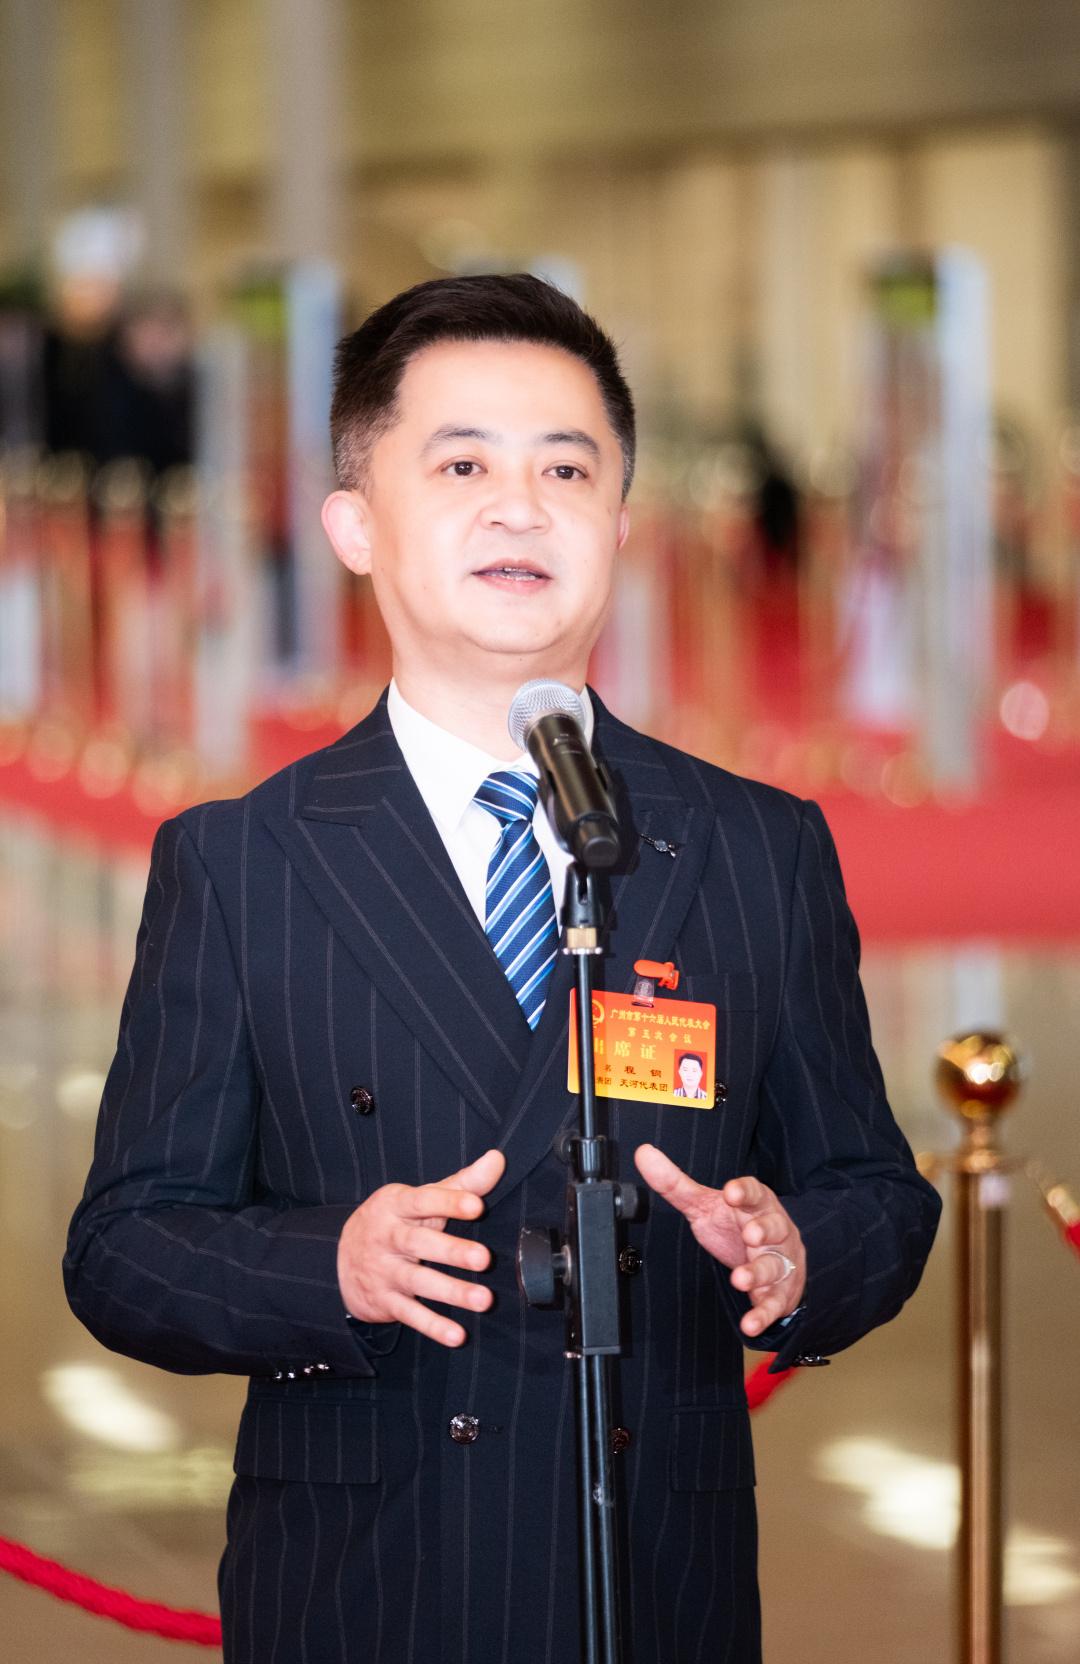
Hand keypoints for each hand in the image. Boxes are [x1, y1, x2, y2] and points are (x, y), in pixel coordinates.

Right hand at [337, 1148, 505, 1347]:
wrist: (338, 1258)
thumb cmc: (395, 1222)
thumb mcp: (419, 1199)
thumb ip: (461, 1183)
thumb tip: (498, 1159)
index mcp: (396, 1206)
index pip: (424, 1202)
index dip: (449, 1203)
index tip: (477, 1206)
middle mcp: (387, 1238)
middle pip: (419, 1244)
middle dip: (452, 1251)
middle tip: (484, 1258)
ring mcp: (383, 1272)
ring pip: (418, 1282)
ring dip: (451, 1291)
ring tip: (483, 1299)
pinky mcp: (384, 1302)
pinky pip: (410, 1315)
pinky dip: (432, 1326)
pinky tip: (457, 1335)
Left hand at [633, 1145, 805, 1337]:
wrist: (774, 1258)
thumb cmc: (735, 1225)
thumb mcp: (705, 1205)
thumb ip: (675, 1184)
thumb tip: (642, 1153)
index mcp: (755, 1204)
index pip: (754, 1192)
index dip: (744, 1191)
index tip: (731, 1193)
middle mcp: (773, 1229)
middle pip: (773, 1226)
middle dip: (763, 1230)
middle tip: (750, 1234)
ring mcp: (779, 1261)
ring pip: (774, 1264)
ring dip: (759, 1272)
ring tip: (741, 1279)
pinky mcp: (779, 1292)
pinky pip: (774, 1303)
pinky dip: (763, 1314)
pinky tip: (750, 1325)